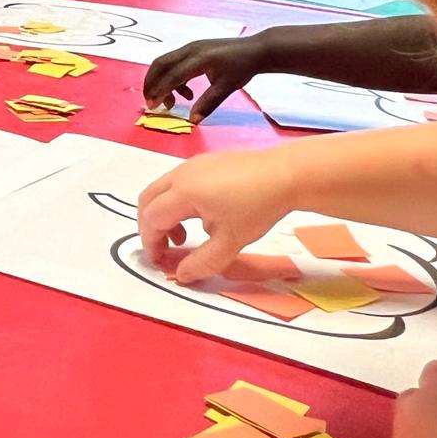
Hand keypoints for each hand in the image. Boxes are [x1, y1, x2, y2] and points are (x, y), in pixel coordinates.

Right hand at [136, 147, 298, 280]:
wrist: (288, 174)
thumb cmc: (258, 206)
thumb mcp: (231, 241)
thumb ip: (202, 262)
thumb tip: (181, 276)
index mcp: (182, 192)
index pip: (151, 218)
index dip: (151, 243)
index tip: (160, 262)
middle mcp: (181, 174)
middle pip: (148, 200)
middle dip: (150, 227)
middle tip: (166, 249)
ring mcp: (193, 164)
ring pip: (162, 190)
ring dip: (164, 214)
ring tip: (186, 235)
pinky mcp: (206, 161)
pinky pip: (178, 182)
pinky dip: (177, 202)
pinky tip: (204, 215)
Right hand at [142, 33, 267, 120]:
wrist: (256, 50)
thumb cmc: (242, 67)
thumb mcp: (226, 88)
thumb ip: (207, 104)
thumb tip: (192, 121)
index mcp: (198, 59)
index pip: (172, 76)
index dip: (160, 91)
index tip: (153, 107)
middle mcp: (190, 50)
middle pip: (160, 64)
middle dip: (151, 84)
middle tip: (152, 102)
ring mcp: (190, 48)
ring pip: (165, 63)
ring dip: (162, 82)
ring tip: (172, 102)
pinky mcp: (193, 50)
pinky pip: (174, 64)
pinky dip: (173, 79)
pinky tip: (187, 93)